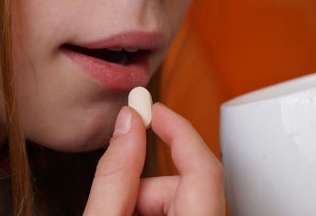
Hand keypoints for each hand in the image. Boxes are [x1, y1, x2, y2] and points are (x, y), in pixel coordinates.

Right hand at [83, 103, 224, 214]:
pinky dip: (152, 210)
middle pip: (186, 183)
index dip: (178, 130)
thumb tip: (127, 123)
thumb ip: (115, 176)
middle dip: (145, 182)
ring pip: (180, 198)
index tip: (154, 110)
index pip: (203, 167)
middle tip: (113, 199)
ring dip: (145, 200)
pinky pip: (180, 211)